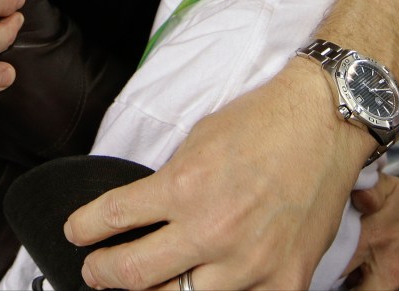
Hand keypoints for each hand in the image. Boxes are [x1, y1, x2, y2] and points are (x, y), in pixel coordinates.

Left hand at [64, 59, 367, 288]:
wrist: (322, 123)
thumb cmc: (259, 124)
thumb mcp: (195, 143)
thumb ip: (167, 184)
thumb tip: (138, 214)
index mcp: (183, 186)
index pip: (113, 218)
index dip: (84, 229)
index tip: (76, 233)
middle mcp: (212, 229)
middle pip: (133, 274)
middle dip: (102, 273)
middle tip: (95, 269)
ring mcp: (250, 262)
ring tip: (137, 286)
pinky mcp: (286, 280)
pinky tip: (203, 290)